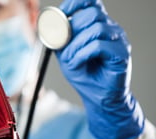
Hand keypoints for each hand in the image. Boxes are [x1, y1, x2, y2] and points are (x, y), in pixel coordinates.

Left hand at [56, 0, 143, 138]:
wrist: (98, 97)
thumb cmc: (84, 75)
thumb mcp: (66, 54)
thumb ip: (60, 40)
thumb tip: (50, 27)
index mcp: (98, 25)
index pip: (91, 3)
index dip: (76, 4)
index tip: (62, 13)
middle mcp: (110, 29)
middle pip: (92, 15)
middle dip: (72, 30)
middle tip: (63, 47)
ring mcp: (118, 40)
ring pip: (96, 29)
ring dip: (76, 44)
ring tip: (70, 59)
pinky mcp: (121, 53)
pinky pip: (99, 45)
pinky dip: (82, 54)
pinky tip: (77, 63)